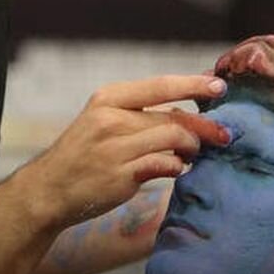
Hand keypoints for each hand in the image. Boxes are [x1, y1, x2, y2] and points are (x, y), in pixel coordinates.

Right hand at [11, 74, 228, 230]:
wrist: (49, 189)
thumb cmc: (83, 154)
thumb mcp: (102, 121)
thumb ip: (140, 115)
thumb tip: (188, 113)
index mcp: (108, 98)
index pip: (161, 85)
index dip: (194, 84)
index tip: (219, 86)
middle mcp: (111, 119)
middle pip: (173, 117)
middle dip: (205, 127)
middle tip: (224, 135)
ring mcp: (115, 148)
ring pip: (173, 139)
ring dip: (191, 148)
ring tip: (191, 155)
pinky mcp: (121, 175)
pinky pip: (164, 164)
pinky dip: (177, 166)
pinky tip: (175, 168)